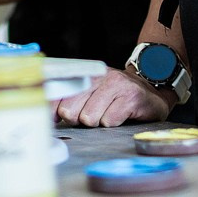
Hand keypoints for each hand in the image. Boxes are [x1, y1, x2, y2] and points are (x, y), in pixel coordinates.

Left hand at [53, 68, 173, 126]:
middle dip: (78, 119)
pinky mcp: (131, 96)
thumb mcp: (90, 93)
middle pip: (70, 111)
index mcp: (84, 73)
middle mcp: (98, 76)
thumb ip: (68, 102)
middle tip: (90, 115)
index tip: (52, 120)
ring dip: (98, 122)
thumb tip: (47, 116)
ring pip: (89, 118)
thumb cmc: (114, 96)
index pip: (58, 93)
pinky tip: (120, 114)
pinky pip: (109, 121)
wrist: (150, 91)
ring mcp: (116, 84)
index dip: (52, 111)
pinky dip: (113, 124)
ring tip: (108, 113)